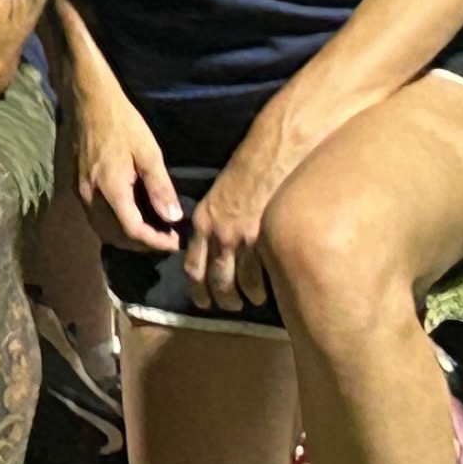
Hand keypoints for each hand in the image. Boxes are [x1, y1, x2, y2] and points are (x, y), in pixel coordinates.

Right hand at [66, 72, 182, 255]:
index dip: (156, 242)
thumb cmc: (121, 122)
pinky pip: (95, 218)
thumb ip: (160, 187)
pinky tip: (129, 217)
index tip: (176, 242)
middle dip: (143, 245)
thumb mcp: (148, 151)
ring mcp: (80, 193)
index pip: (133, 231)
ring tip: (151, 232)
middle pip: (116, 237)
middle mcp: (90, 197)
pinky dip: (113, 226)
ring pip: (103, 230)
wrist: (87, 101)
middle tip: (166, 239)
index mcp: (111, 189)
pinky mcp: (76, 187)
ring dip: (126, 238)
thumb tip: (173, 218)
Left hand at [179, 123, 306, 315]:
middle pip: (213, 279)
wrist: (271, 156)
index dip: (196, 287)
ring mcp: (239, 239)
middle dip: (219, 299)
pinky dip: (259, 290)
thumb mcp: (218, 195)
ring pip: (235, 283)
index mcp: (203, 222)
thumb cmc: (247, 170)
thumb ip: (214, 220)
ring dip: (241, 298)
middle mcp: (217, 234)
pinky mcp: (261, 240)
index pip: (192, 265)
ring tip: (248, 302)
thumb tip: (214, 243)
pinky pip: (257, 276)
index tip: (202, 300)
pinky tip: (265, 295)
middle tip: (228, 307)